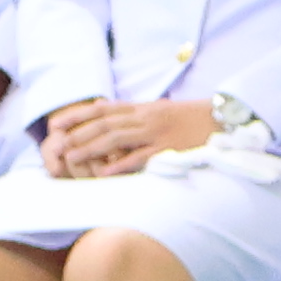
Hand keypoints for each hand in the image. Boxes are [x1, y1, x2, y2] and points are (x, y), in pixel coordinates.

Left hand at [43, 95, 219, 174]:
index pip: (103, 109)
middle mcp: (146, 117)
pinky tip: (105, 172)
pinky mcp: (169, 148)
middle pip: (105, 123)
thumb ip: (134, 112)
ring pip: (117, 138)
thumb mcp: (160, 110)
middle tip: (58, 144)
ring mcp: (157, 132)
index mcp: (143, 108)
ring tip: (73, 157)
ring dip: (92, 147)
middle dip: (79, 133)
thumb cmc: (192, 118)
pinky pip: (141, 156)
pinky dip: (121, 164)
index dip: (77, 116)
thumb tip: (106, 111)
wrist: (224, 119)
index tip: (56, 124)